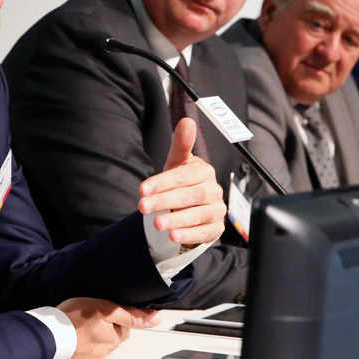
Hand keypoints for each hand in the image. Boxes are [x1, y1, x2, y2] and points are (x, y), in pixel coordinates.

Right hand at [58, 297, 159, 358]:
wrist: (48, 334)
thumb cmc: (72, 320)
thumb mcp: (106, 308)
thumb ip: (131, 314)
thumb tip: (154, 318)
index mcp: (115, 338)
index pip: (125, 325)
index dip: (115, 315)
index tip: (104, 312)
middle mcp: (106, 350)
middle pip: (113, 334)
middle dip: (105, 325)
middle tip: (91, 316)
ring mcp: (93, 356)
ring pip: (100, 341)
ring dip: (93, 333)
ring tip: (81, 324)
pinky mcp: (80, 358)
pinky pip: (87, 348)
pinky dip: (83, 340)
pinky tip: (75, 333)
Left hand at [137, 118, 225, 244]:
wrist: (189, 206)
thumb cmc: (181, 182)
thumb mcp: (177, 163)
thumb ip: (181, 144)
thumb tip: (187, 121)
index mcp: (203, 172)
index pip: (183, 176)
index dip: (162, 182)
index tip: (143, 189)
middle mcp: (213, 190)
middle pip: (189, 196)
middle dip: (164, 201)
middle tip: (143, 207)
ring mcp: (216, 210)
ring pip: (197, 215)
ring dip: (176, 220)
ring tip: (157, 224)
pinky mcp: (215, 228)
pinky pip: (203, 232)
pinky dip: (188, 235)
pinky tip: (173, 237)